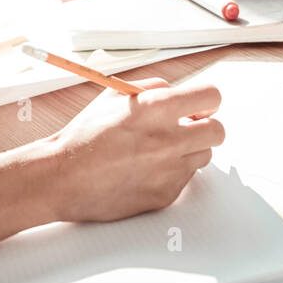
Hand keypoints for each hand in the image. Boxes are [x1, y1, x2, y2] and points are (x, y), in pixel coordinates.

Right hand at [47, 78, 224, 222]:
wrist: (64, 177)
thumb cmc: (85, 136)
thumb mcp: (115, 95)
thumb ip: (153, 88)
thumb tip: (180, 92)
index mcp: (156, 108)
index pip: (211, 97)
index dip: (208, 100)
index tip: (201, 106)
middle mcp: (168, 139)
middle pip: (218, 131)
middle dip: (206, 127)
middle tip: (188, 128)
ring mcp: (169, 170)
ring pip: (204, 156)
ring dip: (189, 150)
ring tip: (160, 149)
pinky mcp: (166, 194)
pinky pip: (185, 179)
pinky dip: (172, 172)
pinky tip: (146, 168)